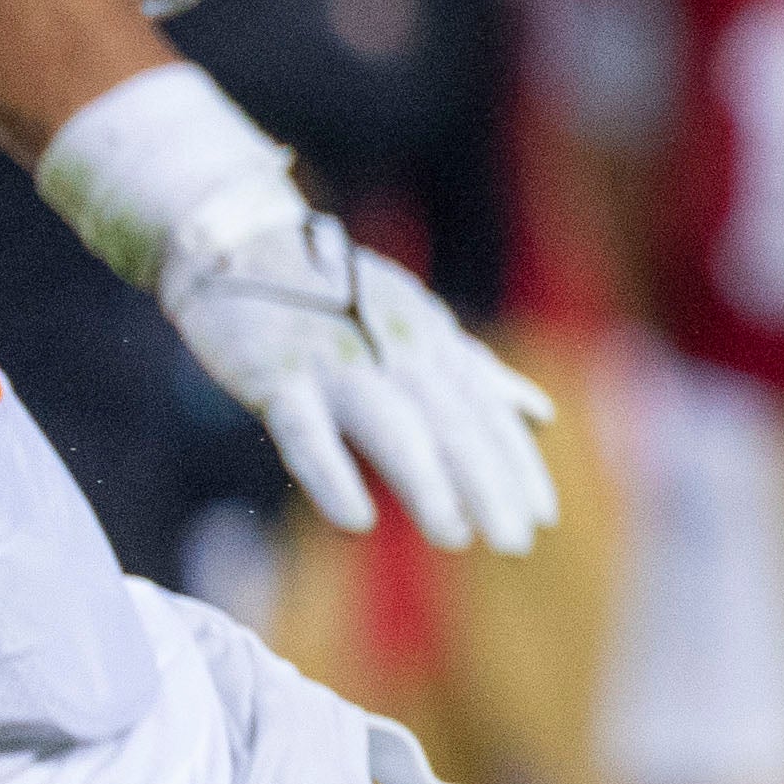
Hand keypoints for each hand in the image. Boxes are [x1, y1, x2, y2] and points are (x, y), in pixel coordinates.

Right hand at [162, 205, 561, 550]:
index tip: (543, 517)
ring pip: (392, 425)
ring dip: (427, 481)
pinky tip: (356, 521)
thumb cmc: (337, 295)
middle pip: (451, 421)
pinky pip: (306, 430)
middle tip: (516, 542)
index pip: (484, 409)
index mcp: (429, 340)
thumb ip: (476, 372)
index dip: (517, 463)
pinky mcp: (275, 374)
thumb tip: (540, 413)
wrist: (240, 241)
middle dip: (489, 483)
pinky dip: (332, 474)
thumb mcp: (417, 324)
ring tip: (454, 535)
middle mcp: (392, 348)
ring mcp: (335, 361)